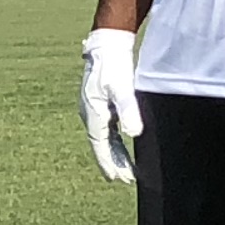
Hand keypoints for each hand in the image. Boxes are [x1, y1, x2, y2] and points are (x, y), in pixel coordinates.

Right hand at [81, 26, 146, 185]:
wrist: (107, 45)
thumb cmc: (114, 65)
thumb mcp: (122, 88)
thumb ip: (128, 111)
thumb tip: (133, 133)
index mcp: (93, 113)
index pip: (100, 145)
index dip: (108, 163)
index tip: (116, 179)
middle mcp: (91, 114)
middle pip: (102, 145)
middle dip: (114, 163)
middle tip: (126, 180)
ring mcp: (95, 110)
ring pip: (105, 139)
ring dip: (115, 154)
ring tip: (126, 170)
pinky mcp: (101, 104)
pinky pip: (107, 130)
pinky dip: (115, 142)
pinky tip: (122, 148)